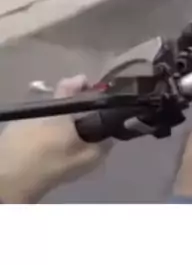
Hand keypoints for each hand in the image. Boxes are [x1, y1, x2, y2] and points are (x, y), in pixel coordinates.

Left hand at [0, 76, 112, 202]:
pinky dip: (37, 137)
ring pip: (43, 117)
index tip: (89, 88)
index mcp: (61, 108)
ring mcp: (22, 120)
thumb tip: (109, 137)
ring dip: (52, 126)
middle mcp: (40, 108)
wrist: (11, 181)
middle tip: (78, 126)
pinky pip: (29, 130)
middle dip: (69, 111)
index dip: (81, 82)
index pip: (71, 83)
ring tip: (59, 144)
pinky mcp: (9, 134)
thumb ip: (102, 146)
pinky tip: (41, 153)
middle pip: (58, 102)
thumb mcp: (87, 159)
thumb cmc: (53, 165)